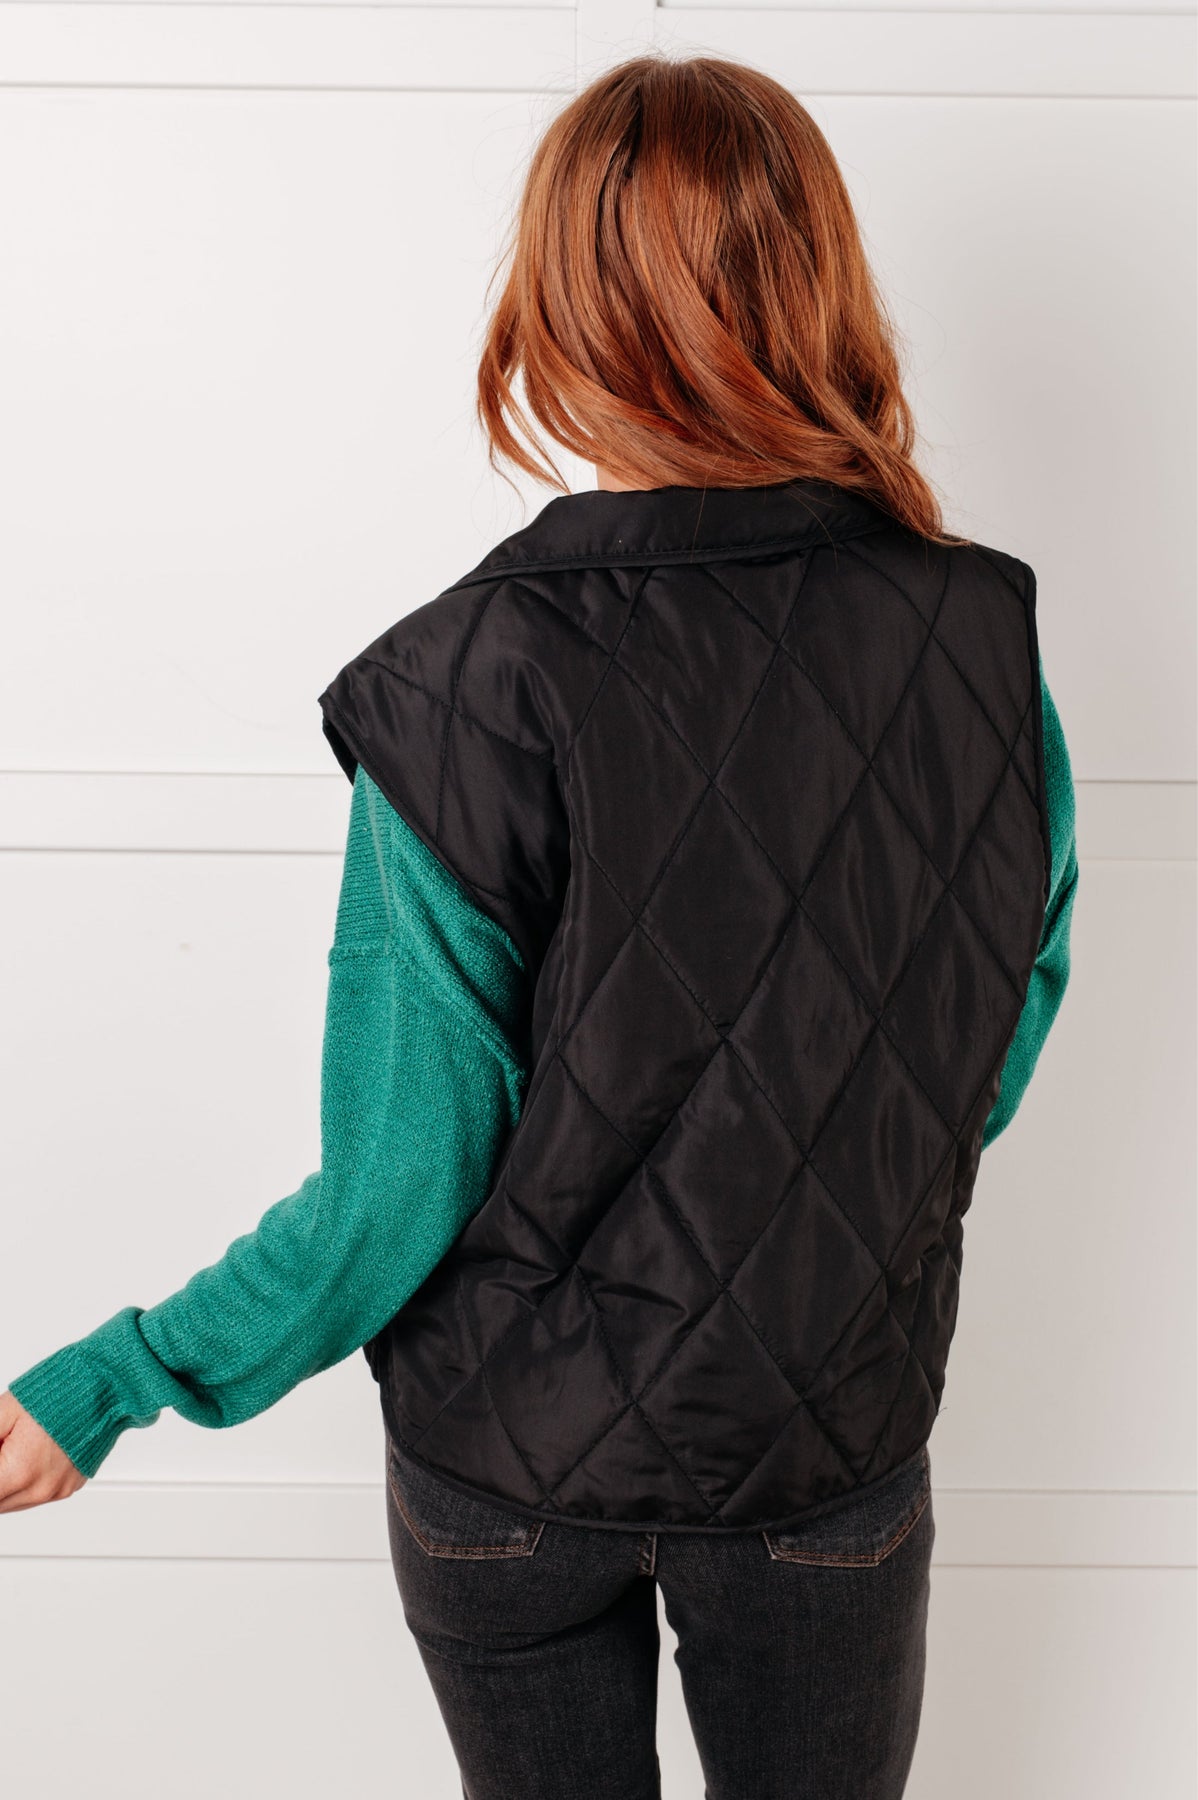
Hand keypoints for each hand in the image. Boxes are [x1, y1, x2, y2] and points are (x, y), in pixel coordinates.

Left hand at [0, 1391, 87, 1511]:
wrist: (107, 1386)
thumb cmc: (61, 1391)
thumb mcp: (4, 1411)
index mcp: (20, 1471)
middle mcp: (41, 1489)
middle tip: (4, 1443)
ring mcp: (57, 1491)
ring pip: (13, 1502)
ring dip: (5, 1482)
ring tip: (15, 1446)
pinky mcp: (69, 1487)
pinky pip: (35, 1494)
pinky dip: (25, 1481)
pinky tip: (30, 1453)